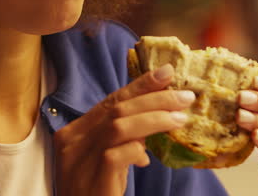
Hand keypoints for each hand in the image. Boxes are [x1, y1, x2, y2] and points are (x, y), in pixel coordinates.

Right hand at [53, 64, 193, 195]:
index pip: (111, 101)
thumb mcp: (104, 160)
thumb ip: (122, 138)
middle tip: (184, 97)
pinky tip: (148, 157)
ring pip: (120, 125)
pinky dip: (138, 149)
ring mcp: (81, 158)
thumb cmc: (94, 191)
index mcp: (74, 132)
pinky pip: (120, 154)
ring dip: (154, 118)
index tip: (167, 73)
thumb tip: (154, 118)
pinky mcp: (94, 177)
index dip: (140, 85)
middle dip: (154, 98)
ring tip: (179, 119)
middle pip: (117, 108)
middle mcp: (73, 141)